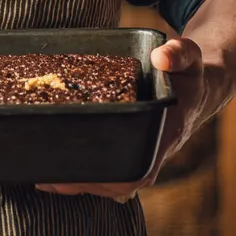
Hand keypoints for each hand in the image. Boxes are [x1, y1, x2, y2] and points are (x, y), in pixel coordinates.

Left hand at [36, 38, 211, 200]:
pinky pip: (104, 169)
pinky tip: (55, 170)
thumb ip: (178, 53)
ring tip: (40, 177)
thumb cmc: (189, 75)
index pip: (133, 172)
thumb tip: (160, 58)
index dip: (101, 179)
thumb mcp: (189, 58)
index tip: (71, 175)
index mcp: (163, 138)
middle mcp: (149, 155)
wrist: (196, 91)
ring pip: (105, 180)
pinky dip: (80, 171)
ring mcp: (138, 157)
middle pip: (111, 182)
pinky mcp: (128, 152)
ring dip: (75, 181)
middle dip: (77, 182)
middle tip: (43, 177)